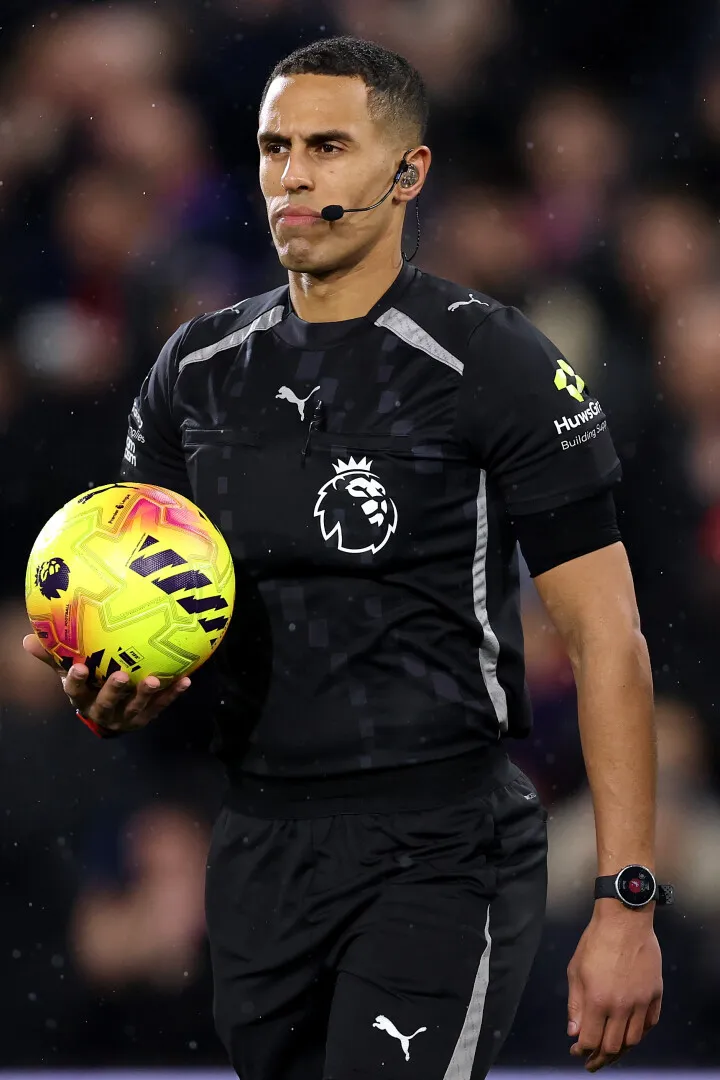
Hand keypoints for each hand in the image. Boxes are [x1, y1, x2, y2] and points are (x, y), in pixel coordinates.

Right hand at [22, 633, 190, 732]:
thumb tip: (28, 638)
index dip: (76, 679)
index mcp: (82, 698)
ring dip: (147, 694)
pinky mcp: (147, 717)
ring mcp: (126, 717)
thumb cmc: (90, 685)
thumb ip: (55, 656)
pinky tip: (186, 680)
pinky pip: (161, 706)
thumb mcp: (71, 672)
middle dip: (114, 691)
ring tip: (156, 680)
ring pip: (136, 708)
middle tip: (122, 675)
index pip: (75, 690)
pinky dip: (173, 694)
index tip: (79, 666)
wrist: (110, 717)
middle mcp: (103, 710)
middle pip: (106, 703)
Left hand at [567, 901, 661, 1071]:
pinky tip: (630, 1034)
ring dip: (620, 1050)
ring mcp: (642, 1002)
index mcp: (598, 1000)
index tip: (576, 1050)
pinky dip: (640, 1033)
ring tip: (610, 1052)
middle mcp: (622, 1006)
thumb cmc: (595, 941)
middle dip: (600, 1058)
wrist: (625, 920)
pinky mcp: (656, 995)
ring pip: (633, 1040)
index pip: (590, 1040)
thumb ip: (575, 1004)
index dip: (582, 1050)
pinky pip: (650, 1024)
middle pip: (613, 1046)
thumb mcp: (575, 970)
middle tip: (592, 1061)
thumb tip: (574, 1032)